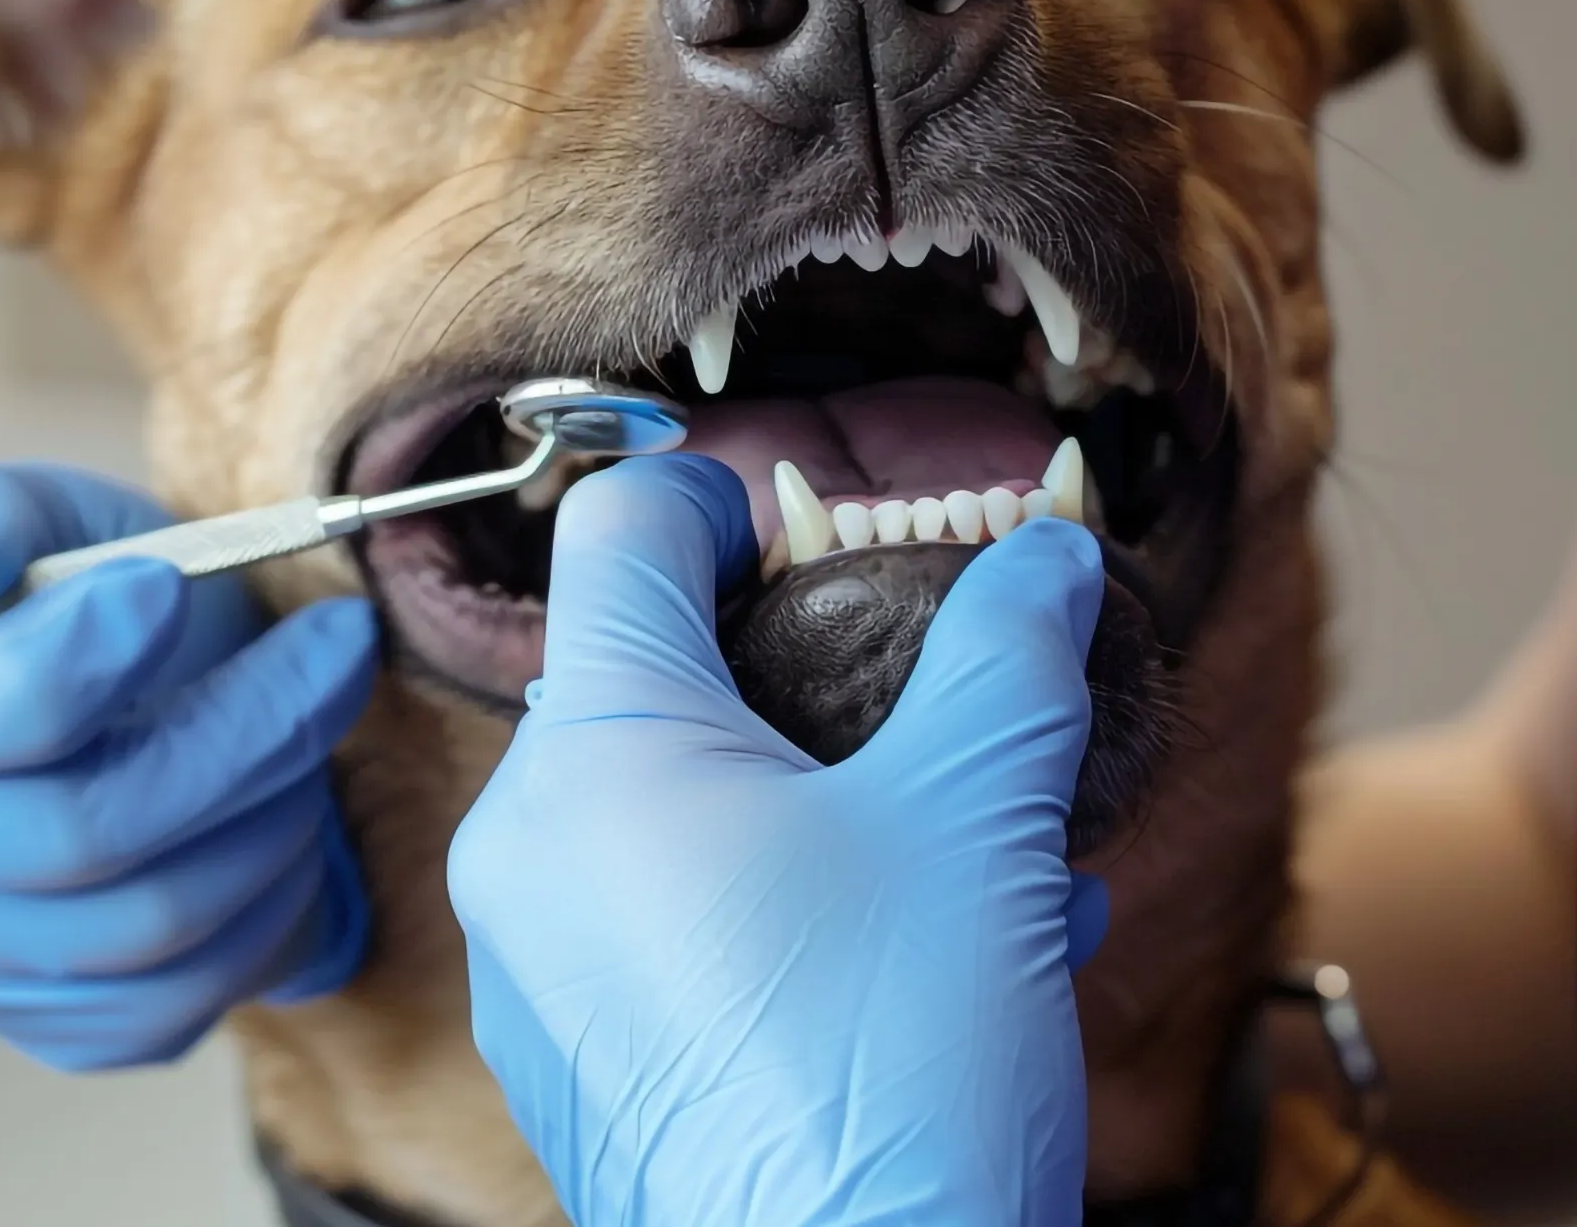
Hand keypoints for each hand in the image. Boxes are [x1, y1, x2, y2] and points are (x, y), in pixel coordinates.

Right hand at [0, 462, 379, 1070]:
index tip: (168, 588)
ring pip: (156, 918)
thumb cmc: (88, 601)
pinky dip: (269, 899)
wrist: (157, 708)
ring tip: (310, 725)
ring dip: (273, 809)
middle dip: (245, 729)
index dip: (85, 654)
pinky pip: (191, 992)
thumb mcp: (35, 520)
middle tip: (336, 646)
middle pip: (83, 831)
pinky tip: (276, 817)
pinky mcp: (56, 1027)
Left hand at [449, 454, 1109, 1226]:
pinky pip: (681, 932)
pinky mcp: (586, 1072)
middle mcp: (530, 856)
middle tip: (937, 698)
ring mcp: (545, 975)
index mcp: (599, 759)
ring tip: (982, 847)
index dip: (737, 496)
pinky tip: (943, 953)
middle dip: (817, 671)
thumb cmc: (890, 1080)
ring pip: (683, 815)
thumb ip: (1011, 659)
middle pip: (657, 676)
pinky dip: (798, 907)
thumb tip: (1046, 562)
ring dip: (831, 798)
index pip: (626, 531)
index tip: (828, 522)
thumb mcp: (980, 823)